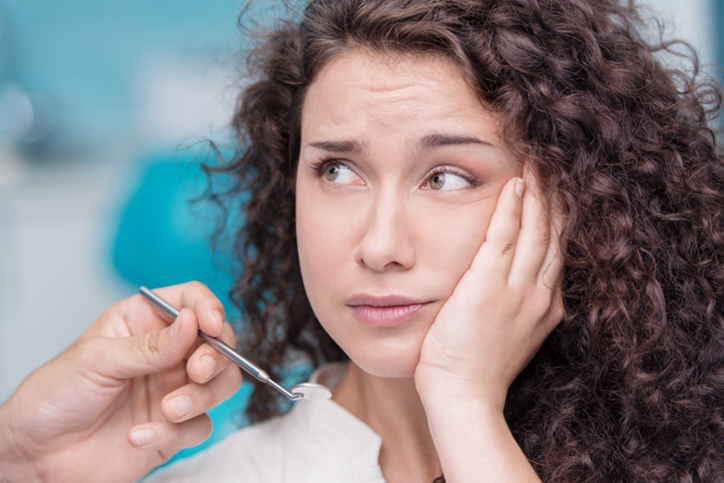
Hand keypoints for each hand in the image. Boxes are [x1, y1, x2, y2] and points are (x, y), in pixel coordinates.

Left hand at [0, 282, 241, 482]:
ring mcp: (173, 389)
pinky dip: (175, 432)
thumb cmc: (54, 397)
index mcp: (143, 322)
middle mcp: (165, 353)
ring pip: (220, 384)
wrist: (36, 456)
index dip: (208, 308)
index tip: (212, 326)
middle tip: (197, 371)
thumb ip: (150, 345)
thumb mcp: (97, 360)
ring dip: (202, 396)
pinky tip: (138, 436)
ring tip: (169, 410)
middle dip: (215, 357)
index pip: (190, 300)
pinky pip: (199, 426)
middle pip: (218, 342)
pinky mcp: (174, 427)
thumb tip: (192, 321)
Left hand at [416, 172, 563, 410]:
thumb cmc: (478, 368)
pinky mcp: (489, 288)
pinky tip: (514, 183)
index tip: (558, 189)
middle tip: (554, 163)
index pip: (557, 249)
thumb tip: (509, 281)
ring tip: (538, 162)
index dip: (559, 216)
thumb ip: (515, 304)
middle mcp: (539, 294)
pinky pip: (503, 237)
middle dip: (555, 195)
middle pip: (554, 233)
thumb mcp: (510, 333)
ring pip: (535, 229)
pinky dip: (511, 208)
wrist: (465, 398)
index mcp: (546, 304)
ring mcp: (517, 290)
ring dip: (537, 192)